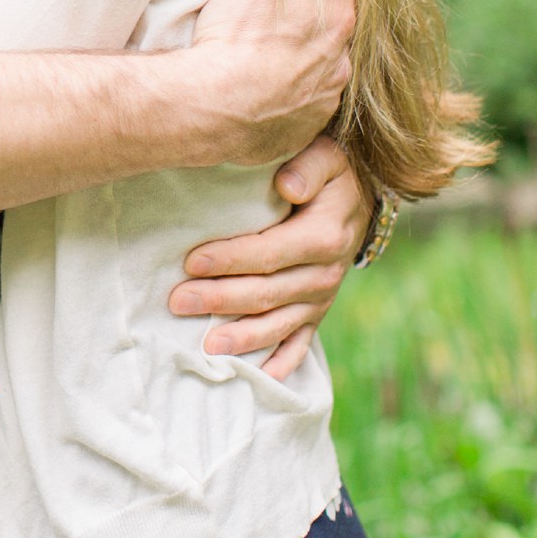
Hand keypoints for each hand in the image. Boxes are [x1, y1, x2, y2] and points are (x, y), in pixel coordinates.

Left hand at [169, 136, 371, 377]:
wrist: (359, 199)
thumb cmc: (330, 172)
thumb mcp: (327, 155)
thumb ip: (308, 166)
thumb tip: (286, 184)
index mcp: (323, 235)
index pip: (269, 252)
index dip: (230, 259)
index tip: (191, 261)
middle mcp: (324, 273)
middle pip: (266, 293)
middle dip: (219, 299)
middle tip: (178, 301)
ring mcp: (321, 298)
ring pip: (277, 324)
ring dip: (242, 338)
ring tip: (207, 347)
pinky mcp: (316, 313)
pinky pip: (300, 345)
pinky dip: (279, 364)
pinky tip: (256, 381)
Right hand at [185, 0, 352, 167]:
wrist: (208, 107)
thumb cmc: (234, 36)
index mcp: (341, 17)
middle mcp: (344, 61)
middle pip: (332, 30)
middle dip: (309, 23)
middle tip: (272, 20)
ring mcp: (326, 100)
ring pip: (320, 71)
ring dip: (300, 63)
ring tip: (264, 58)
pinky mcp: (304, 131)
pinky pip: (303, 108)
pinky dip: (288, 98)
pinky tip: (262, 89)